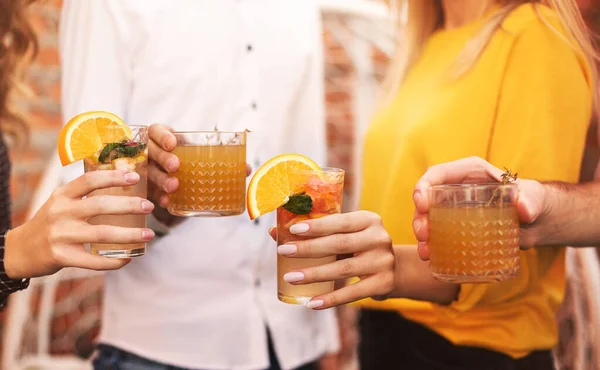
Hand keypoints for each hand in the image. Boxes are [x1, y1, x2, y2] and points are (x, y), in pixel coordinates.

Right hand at [4, 170, 155, 278]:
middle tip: (149, 207)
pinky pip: (94, 260)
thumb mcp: (61, 202)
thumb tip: (124, 183)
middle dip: (129, 206)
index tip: (135, 176)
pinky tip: (129, 257)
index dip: (113, 177)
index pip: (89, 180)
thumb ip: (85, 195)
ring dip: (129, 235)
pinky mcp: (61, 257)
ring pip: (102, 234)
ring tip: (149, 234)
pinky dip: (114, 260)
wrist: (20, 250)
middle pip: (100, 206)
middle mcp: (60, 212)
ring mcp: (60, 235)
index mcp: (62, 195)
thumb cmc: (51, 223)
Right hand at [147, 124, 251, 224]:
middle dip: (163, 158)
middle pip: (151, 151)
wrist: (173, 173)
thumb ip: (222, 158)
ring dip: (161, 179)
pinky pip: (150, 191)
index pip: (156, 131)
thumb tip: (247, 169)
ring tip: (174, 186)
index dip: (163, 136)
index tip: (173, 143)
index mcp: (163, 136)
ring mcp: (147, 168)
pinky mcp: (148, 186)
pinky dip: (158, 196)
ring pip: (150, 172)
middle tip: (176, 166)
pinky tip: (166, 202)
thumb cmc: (190, 157)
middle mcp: (151, 151)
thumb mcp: (200, 153)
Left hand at [271, 211, 394, 308]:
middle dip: (308, 248)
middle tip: (283, 251)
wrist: (396, 269)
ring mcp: (384, 261)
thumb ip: (316, 233)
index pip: (340, 221)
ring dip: (314, 274)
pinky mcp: (384, 283)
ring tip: (291, 278)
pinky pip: (352, 293)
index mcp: (369, 219)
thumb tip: (273, 232)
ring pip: (343, 269)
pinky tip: (311, 302)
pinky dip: (330, 299)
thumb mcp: (345, 235)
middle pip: (339, 244)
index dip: (316, 226)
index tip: (293, 230)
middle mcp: (379, 238)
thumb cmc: (359, 247)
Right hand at [412, 156, 547, 260]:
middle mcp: (455, 190)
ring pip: (428, 219)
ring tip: (425, 252)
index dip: (424, 186)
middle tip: (423, 234)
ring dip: (422, 235)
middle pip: (427, 199)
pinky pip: (437, 236)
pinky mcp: (455, 228)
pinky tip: (430, 259)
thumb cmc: (532, 201)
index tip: (422, 204)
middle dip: (419, 216)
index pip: (437, 174)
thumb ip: (531, 201)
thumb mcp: (533, 198)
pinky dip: (431, 247)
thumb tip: (525, 211)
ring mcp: (453, 210)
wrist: (536, 223)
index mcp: (468, 173)